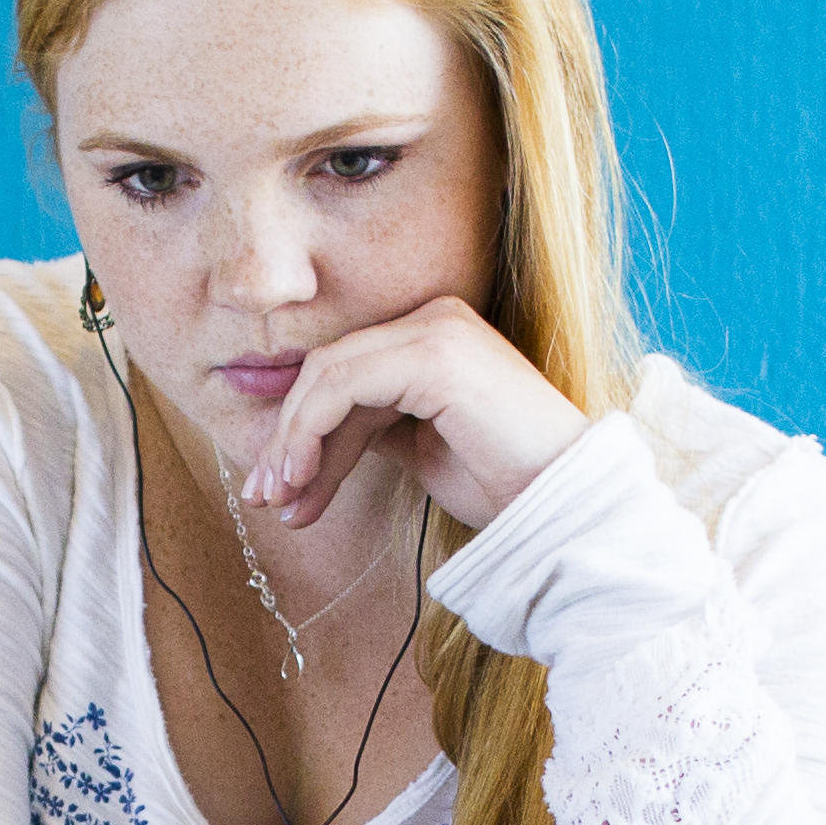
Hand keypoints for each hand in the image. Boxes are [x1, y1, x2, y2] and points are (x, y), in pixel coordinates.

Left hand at [237, 296, 591, 534]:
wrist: (560, 507)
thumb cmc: (503, 484)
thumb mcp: (418, 450)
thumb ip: (369, 428)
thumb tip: (305, 442)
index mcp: (435, 334)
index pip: (345, 373)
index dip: (302, 432)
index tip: (277, 490)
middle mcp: (436, 317)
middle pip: (328, 369)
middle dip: (288, 438)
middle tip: (265, 498)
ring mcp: (437, 330)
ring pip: (327, 375)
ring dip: (292, 442)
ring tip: (279, 499)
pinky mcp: (435, 354)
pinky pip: (343, 386)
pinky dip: (310, 432)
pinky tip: (303, 478)